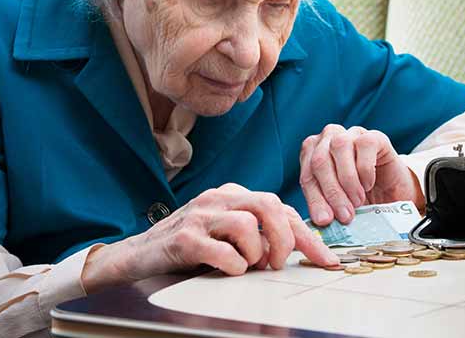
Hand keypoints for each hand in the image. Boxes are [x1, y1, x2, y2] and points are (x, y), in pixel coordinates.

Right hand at [82, 183, 338, 292]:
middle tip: (280, 263)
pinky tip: (229, 270)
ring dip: (257, 253)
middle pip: (267, 204)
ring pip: (247, 224)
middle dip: (285, 238)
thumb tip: (295, 247)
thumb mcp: (225, 232)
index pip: (278, 205)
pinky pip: (223, 251)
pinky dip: (234, 266)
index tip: (325, 259)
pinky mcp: (184, 238)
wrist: (139, 254)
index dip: (306, 234)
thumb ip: (255, 231)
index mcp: (231, 195)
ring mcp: (199, 216)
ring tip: (249, 265)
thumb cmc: (188, 246)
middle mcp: (217, 198)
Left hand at [299, 124, 422, 226]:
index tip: (325, 220)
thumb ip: (326, 206)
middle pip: (320, 160)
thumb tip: (321, 220)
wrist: (391, 192)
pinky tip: (368, 184)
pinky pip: (364, 145)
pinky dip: (365, 169)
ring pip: (339, 147)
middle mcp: (328, 138)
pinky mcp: (373, 136)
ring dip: (347, 180)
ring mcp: (350, 133)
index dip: (315, 199)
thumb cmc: (359, 196)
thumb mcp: (338, 203)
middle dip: (332, 191)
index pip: (307, 175)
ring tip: (357, 201)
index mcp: (312, 153)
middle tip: (345, 215)